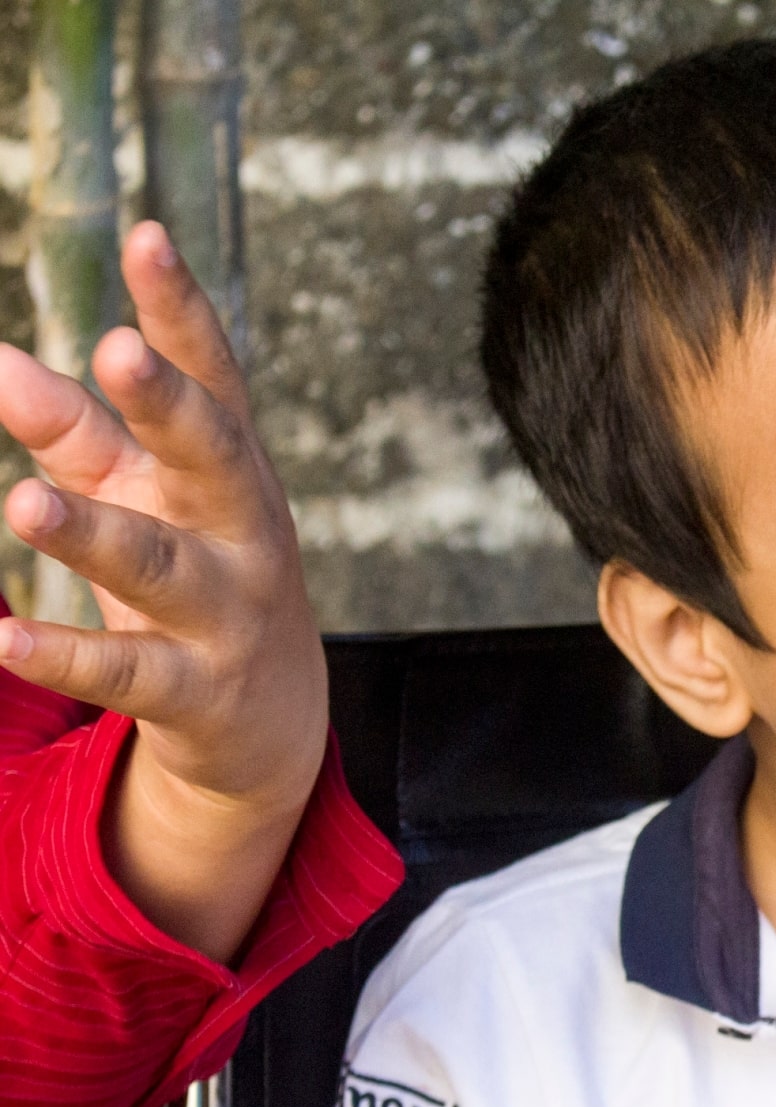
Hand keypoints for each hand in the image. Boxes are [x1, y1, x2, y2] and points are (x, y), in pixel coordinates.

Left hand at [0, 221, 326, 960]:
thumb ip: (73, 430)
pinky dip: (63, 655)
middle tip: (117, 349)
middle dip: (170, 405)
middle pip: (212, 456)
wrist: (270, 722)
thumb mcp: (141, 495)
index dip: (181, 310)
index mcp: (230, 468)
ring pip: (159, 566)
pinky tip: (0, 639)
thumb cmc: (195, 573)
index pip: (214, 377)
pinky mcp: (199, 691)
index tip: (148, 237)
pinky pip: (127, 673)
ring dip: (93, 535)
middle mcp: (244, 530)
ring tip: (23, 503)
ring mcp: (228, 612)